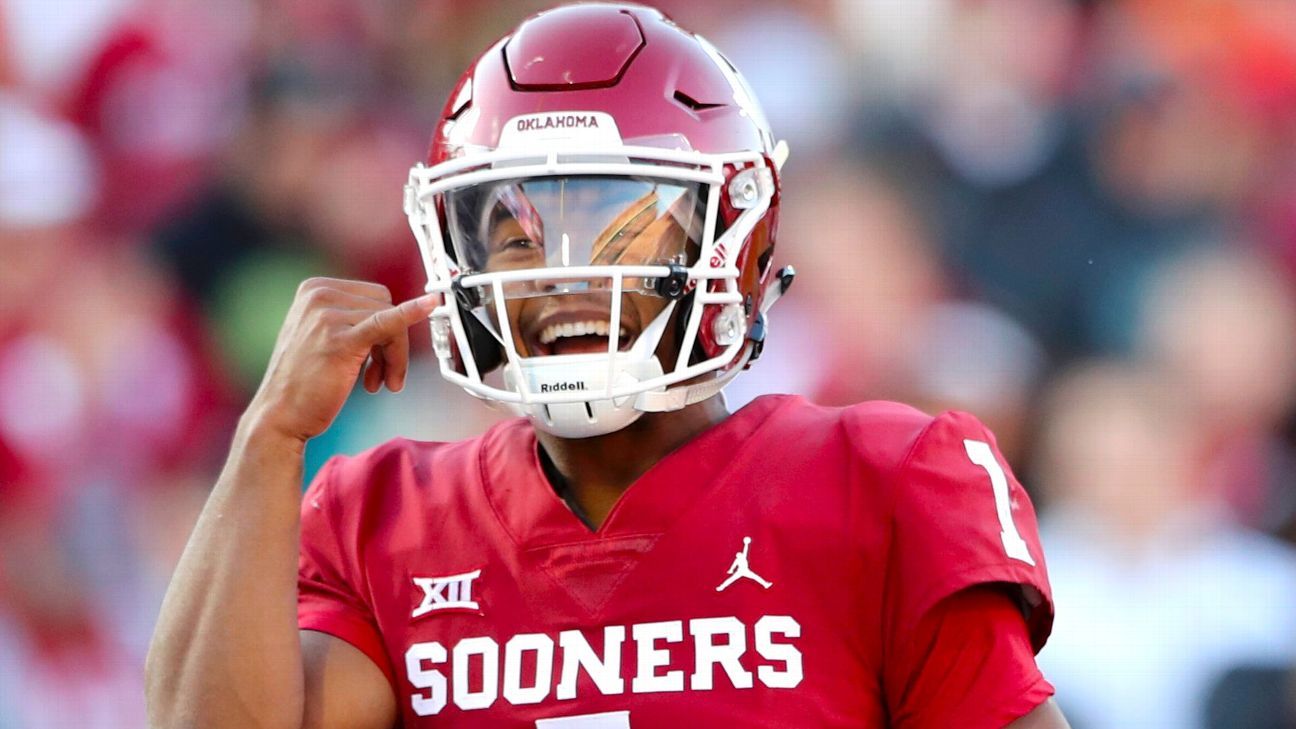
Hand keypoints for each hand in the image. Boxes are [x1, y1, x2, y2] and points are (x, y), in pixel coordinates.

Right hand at [246, 277, 435, 442]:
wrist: (280, 416)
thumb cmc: (303, 382)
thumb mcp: (323, 335)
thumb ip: (351, 318)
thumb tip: (398, 313)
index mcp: (314, 288)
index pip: (374, 294)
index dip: (387, 324)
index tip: (380, 355)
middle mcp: (319, 295)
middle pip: (385, 305)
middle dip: (393, 342)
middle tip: (384, 375)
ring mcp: (327, 316)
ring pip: (392, 322)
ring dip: (393, 357)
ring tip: (379, 381)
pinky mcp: (340, 340)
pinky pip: (387, 323)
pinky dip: (412, 314)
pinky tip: (431, 306)